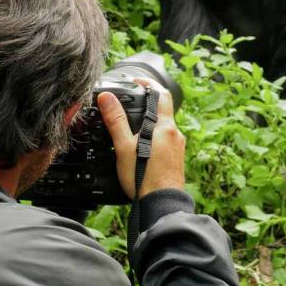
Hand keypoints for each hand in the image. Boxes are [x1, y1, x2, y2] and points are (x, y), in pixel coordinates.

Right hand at [97, 79, 185, 198]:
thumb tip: (107, 98)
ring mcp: (178, 148)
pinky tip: (141, 149)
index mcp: (165, 127)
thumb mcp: (124, 146)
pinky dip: (153, 139)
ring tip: (131, 128)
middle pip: (162, 112)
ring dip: (149, 124)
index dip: (149, 84)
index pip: (161, 94)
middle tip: (129, 104)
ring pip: (163, 128)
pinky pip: (165, 142)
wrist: (161, 204)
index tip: (136, 82)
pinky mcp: (176, 160)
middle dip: (146, 107)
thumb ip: (116, 120)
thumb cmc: (144, 178)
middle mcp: (175, 135)